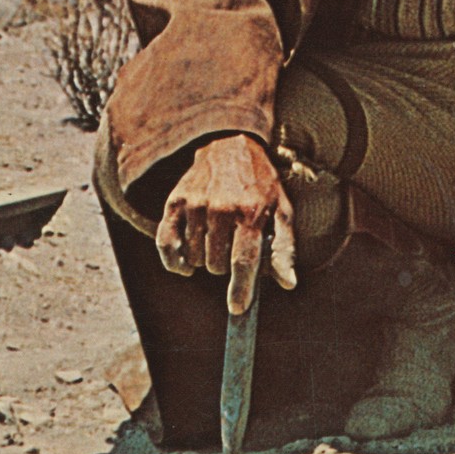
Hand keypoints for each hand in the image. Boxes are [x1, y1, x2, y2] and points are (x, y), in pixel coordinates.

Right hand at [156, 133, 296, 314]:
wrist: (229, 146)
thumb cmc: (260, 184)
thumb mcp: (281, 210)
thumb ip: (283, 248)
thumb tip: (288, 283)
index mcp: (252, 212)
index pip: (243, 261)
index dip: (240, 289)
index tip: (237, 308)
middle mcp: (221, 208)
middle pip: (217, 264)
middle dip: (226, 266)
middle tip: (232, 248)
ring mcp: (195, 205)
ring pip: (193, 258)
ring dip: (204, 260)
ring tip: (216, 242)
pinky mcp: (175, 202)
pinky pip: (166, 244)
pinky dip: (173, 261)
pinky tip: (184, 264)